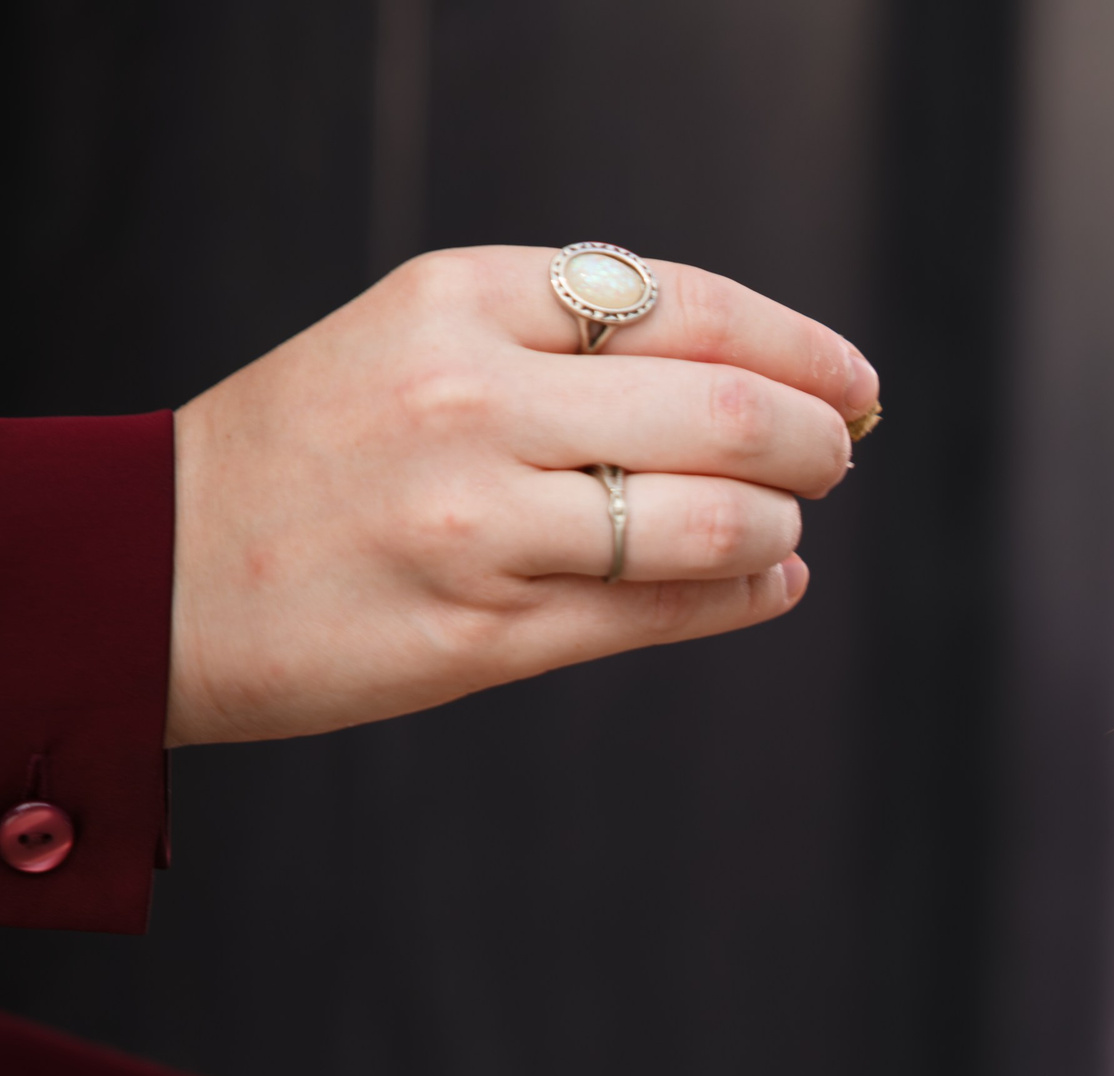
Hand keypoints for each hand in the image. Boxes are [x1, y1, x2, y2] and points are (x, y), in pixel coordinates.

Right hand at [166, 246, 877, 745]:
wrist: (155, 568)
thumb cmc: (320, 446)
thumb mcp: (423, 335)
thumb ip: (573, 341)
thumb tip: (771, 373)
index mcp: (464, 300)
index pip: (694, 306)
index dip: (803, 347)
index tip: (854, 382)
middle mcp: (475, 401)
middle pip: (731, 412)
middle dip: (817, 440)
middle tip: (837, 456)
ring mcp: (481, 525)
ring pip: (717, 523)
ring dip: (783, 527)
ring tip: (780, 528)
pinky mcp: (487, 634)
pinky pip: (666, 613)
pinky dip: (745, 597)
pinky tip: (765, 585)